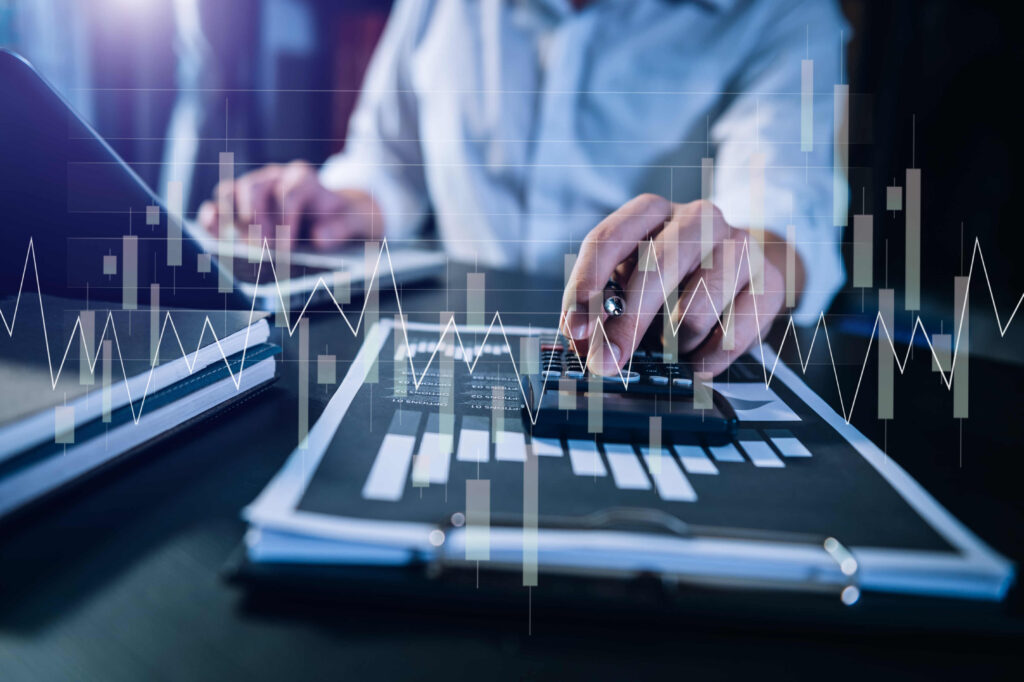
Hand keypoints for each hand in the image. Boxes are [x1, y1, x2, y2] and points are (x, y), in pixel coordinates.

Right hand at [197, 160, 381, 249]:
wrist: (337, 215)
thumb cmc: (345, 218)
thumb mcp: (357, 221)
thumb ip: (343, 227)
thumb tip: (319, 238)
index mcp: (303, 178)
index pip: (289, 190)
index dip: (286, 218)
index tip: (287, 248)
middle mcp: (274, 178)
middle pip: (254, 188)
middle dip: (257, 221)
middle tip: (261, 250)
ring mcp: (252, 190)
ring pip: (230, 192)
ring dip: (231, 219)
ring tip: (239, 248)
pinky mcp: (236, 205)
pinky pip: (216, 205)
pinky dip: (211, 219)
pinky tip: (214, 237)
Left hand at [561, 194, 801, 376]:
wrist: (752, 266)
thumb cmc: (680, 275)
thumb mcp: (635, 277)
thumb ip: (604, 303)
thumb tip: (582, 341)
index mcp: (652, 212)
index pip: (609, 238)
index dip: (587, 285)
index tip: (576, 328)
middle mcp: (698, 219)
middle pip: (656, 268)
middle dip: (625, 324)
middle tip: (606, 363)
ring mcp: (739, 247)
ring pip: (693, 311)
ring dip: (672, 345)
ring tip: (670, 347)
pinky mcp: (769, 282)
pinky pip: (729, 338)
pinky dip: (704, 361)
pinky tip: (697, 359)